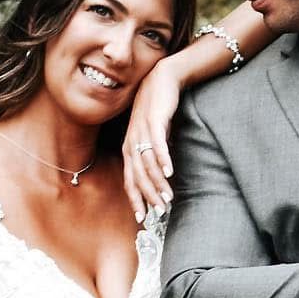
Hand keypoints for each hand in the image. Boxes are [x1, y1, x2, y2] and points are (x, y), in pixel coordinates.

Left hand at [122, 60, 179, 220]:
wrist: (161, 80)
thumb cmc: (156, 110)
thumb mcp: (151, 136)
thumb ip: (152, 155)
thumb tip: (160, 175)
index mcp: (129, 148)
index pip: (130, 180)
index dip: (135, 199)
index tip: (142, 217)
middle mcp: (131, 142)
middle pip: (138, 176)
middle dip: (149, 196)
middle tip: (160, 211)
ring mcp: (141, 132)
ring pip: (148, 164)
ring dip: (158, 183)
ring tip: (168, 198)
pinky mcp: (154, 121)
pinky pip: (157, 145)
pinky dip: (163, 159)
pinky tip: (170, 172)